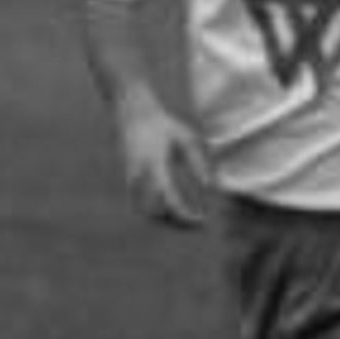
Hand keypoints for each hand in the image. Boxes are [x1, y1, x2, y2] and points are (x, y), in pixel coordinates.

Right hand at [117, 98, 212, 228]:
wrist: (132, 113)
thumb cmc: (164, 125)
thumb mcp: (187, 138)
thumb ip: (198, 162)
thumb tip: (210, 187)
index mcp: (154, 164)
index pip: (169, 200)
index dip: (186, 216)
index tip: (202, 221)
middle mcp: (139, 176)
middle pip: (155, 214)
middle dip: (177, 224)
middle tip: (198, 225)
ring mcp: (131, 179)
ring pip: (146, 213)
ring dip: (167, 221)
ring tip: (189, 221)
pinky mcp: (129, 181)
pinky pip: (141, 205)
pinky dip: (158, 213)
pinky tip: (176, 212)